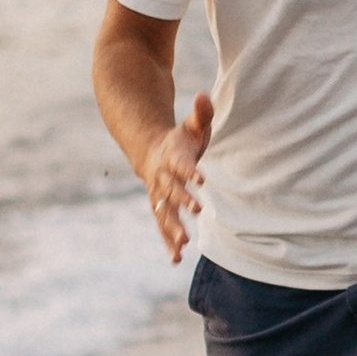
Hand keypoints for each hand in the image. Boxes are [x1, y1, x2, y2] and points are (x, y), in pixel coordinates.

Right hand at [140, 91, 213, 262]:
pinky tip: (176, 260)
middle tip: (197, 210)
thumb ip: (201, 113)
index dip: (190, 170)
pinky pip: (163, 226)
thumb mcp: (192, 125)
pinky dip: (168, 242)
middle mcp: (163, 177)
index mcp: (172, 156)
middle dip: (183, 201)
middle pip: (172, 190)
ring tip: (183, 245)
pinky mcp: (160, 208)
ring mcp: (159, 194)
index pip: (182, 163)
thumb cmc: (181, 139)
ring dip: (173, 228)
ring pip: (164, 213)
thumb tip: (205, 95)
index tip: (200, 178)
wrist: (152, 151)